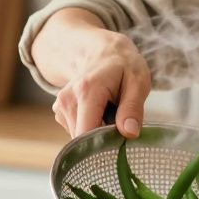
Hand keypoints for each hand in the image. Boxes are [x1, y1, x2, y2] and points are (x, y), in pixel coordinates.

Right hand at [35, 8, 151, 138]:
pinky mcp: (60, 112)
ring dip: (97, 133)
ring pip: (79, 137)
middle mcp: (67, 99)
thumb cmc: (123, 66)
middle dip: (102, 139)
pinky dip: (90, 128)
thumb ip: (133, 108)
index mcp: (86, 91)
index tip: (120, 143)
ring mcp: (60, 106)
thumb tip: (129, 133)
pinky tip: (99, 112)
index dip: (104, 146)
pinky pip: (76, 131)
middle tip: (120, 123)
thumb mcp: (138, 82)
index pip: (86, 134)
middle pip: (83, 138)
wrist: (102, 52)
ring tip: (109, 112)